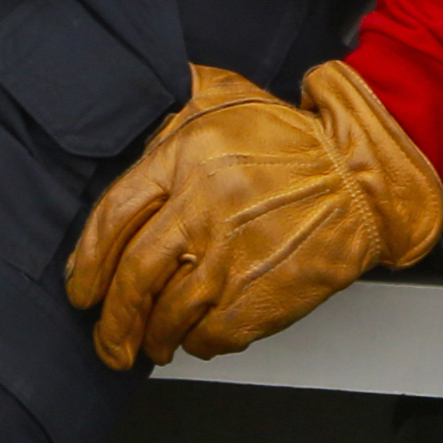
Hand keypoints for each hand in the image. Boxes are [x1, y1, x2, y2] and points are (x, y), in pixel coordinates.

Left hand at [63, 61, 442, 370]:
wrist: (361, 178)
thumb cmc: (294, 139)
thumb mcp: (225, 95)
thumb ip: (173, 103)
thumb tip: (131, 102)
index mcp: (184, 160)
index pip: (112, 218)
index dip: (87, 261)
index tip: (80, 288)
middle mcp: (200, 211)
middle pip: (133, 278)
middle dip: (110, 320)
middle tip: (104, 338)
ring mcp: (230, 259)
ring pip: (168, 315)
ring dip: (149, 339)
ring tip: (145, 346)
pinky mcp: (261, 297)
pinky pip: (211, 335)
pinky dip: (196, 344)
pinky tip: (193, 339)